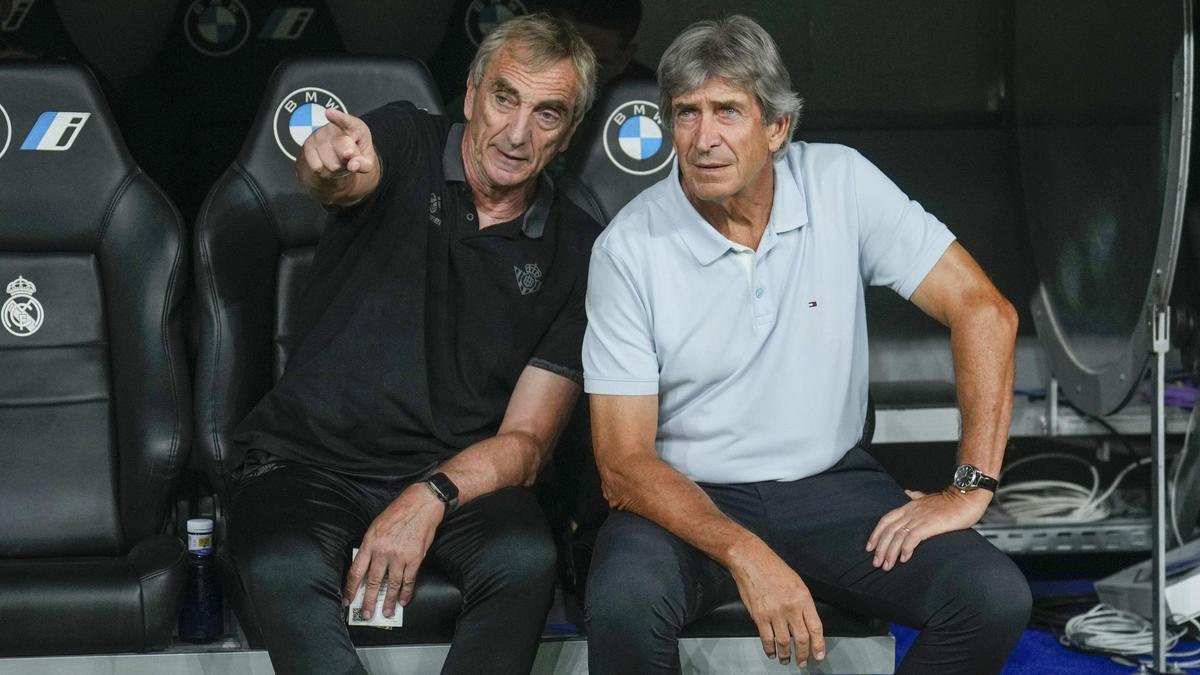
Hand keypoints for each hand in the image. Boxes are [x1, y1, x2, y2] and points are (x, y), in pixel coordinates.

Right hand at [300, 108, 376, 181]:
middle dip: (349, 160)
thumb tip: (353, 165)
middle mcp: (334, 127)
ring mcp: (319, 135)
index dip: (338, 117)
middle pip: (344, 150)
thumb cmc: (355, 155)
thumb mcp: (367, 161)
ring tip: (339, 161)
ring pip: (331, 164)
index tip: (329, 113)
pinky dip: (325, 172)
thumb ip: (364, 164)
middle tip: (349, 157)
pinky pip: (317, 167)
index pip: (346, 121)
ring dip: (337, 168)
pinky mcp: (307, 145)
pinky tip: (328, 164)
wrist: (339, 158)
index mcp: (354, 126)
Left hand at [342, 483, 443, 619]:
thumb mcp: (376, 526)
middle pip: (372, 581)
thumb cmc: (398, 513)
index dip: (350, 588)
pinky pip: (408, 580)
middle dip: (368, 600)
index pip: (356, 571)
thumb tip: (366, 565)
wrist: (421, 504)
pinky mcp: (415, 558)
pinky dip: (406, 592)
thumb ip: (370, 546)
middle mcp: (382, 551)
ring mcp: (399, 556)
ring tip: (386, 612)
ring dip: (388, 601)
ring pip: (391, 584)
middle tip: (366, 614)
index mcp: (370, 543)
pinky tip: (403, 601)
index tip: (348, 599)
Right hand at [727, 539, 825, 668]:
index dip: (819, 644)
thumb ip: (803, 603)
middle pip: (801, 638)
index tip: (819, 654)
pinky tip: (771, 653)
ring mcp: (774, 613)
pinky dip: (769, 649)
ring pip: (783, 642)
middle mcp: (791, 607)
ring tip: (786, 660)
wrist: (751, 560)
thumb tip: (806, 623)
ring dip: (786, 655)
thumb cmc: (773, 568)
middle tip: (803, 662)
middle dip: (803, 654)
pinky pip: (766, 638)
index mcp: (803, 598)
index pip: (815, 627)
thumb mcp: (796, 582)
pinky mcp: (759, 616)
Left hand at [866, 487, 989, 570]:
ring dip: (890, 553)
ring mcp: (919, 518)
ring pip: (897, 536)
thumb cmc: (951, 500)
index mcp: (909, 507)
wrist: (966, 497)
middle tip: (876, 563)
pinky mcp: (929, 525)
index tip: (870, 547)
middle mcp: (910, 512)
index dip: (876, 534)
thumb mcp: (929, 497)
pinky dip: (906, 549)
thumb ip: (917, 496)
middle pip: (888, 531)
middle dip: (880, 548)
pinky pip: (912, 538)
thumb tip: (908, 493)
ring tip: (887, 566)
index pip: (885, 520)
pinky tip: (904, 559)